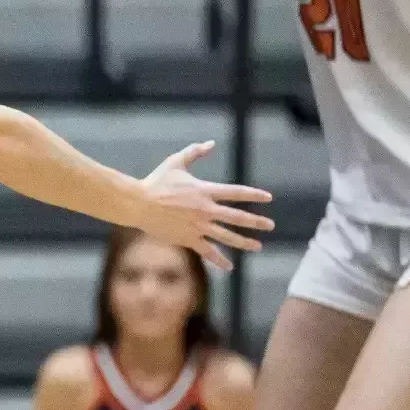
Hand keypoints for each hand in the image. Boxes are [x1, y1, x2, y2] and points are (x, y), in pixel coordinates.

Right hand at [133, 142, 274, 270]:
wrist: (139, 203)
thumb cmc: (156, 181)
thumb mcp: (175, 162)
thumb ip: (194, 152)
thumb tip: (211, 143)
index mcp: (204, 190)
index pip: (235, 192)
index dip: (253, 195)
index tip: (268, 198)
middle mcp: (205, 209)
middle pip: (236, 217)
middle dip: (256, 221)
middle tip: (271, 225)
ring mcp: (197, 226)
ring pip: (226, 236)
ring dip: (244, 242)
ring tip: (258, 246)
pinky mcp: (188, 238)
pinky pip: (207, 251)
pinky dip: (219, 259)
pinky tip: (229, 266)